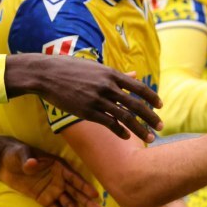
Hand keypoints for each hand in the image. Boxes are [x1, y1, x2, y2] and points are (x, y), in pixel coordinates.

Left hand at [0, 139, 101, 206]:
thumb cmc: (16, 154)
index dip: (84, 186)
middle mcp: (60, 180)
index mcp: (58, 167)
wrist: (5, 163)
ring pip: (68, 205)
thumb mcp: (22, 154)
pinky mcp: (45, 200)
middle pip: (75, 193)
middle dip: (86, 202)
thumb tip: (32, 164)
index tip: (94, 195)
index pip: (74, 178)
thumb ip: (28, 161)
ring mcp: (54, 191)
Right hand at [6, 53, 163, 142]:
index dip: (152, 97)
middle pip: (136, 105)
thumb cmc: (71, 69)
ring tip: (150, 138)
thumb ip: (117, 74)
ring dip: (140, 129)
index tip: (161, 106)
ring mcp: (97, 99)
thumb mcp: (96, 68)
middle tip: (162, 127)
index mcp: (111, 74)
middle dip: (151, 117)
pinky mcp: (86, 111)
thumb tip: (135, 75)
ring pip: (125, 117)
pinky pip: (109, 124)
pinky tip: (127, 137)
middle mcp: (107, 87)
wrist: (45, 74)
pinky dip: (120, 131)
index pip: (139, 87)